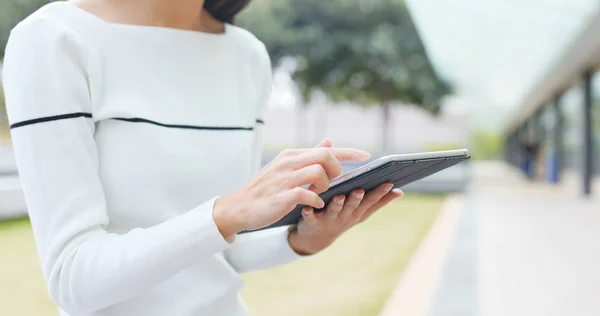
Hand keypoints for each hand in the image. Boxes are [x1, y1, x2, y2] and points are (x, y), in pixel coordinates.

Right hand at [213, 143, 370, 240]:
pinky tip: (315, 204)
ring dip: (325, 185)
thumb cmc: (266, 189)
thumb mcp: (286, 167)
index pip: (326, 149)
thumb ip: (309, 156)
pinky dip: (316, 199)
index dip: (348, 152)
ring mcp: (284, 179)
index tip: (366, 156)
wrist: (238, 207)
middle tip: (334, 182)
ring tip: (318, 193)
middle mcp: (288, 163)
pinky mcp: (281, 196)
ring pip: (318, 172)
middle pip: (324, 155)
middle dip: (337, 169)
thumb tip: (329, 141)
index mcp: (291, 156)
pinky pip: (306, 193)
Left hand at [288, 184, 403, 254]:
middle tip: (360, 190)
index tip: (389, 183)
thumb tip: (400, 191)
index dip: (380, 193)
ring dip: (337, 205)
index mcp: (357, 211)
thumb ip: (378, 200)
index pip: (371, 201)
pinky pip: (310, 218)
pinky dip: (309, 213)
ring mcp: (329, 220)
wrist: (315, 238)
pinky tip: (307, 208)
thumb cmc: (341, 217)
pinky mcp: (311, 222)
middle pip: (353, 207)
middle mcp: (345, 216)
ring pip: (334, 211)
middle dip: (357, 199)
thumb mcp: (361, 211)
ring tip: (339, 196)